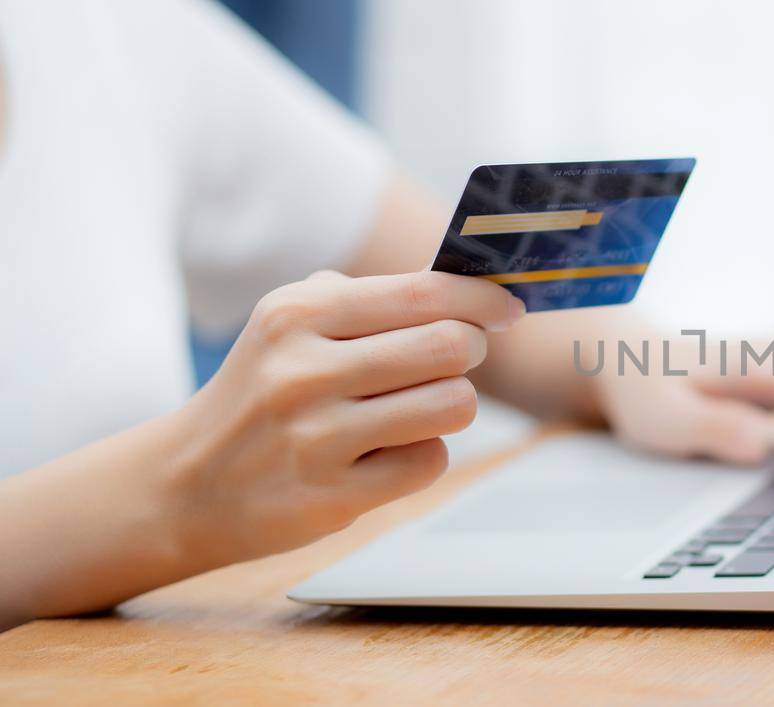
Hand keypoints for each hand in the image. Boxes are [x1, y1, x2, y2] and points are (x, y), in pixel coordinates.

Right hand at [164, 270, 524, 566]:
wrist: (183, 483)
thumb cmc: (262, 392)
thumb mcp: (290, 327)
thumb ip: (368, 300)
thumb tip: (467, 286)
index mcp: (298, 315)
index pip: (423, 293)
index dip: (482, 299)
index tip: (507, 308)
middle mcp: (303, 371)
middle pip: (450, 346)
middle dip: (472, 351)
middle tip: (457, 360)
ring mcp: (316, 438)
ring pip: (452, 405)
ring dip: (452, 404)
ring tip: (418, 407)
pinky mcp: (331, 497)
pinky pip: (429, 461)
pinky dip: (424, 454)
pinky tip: (386, 453)